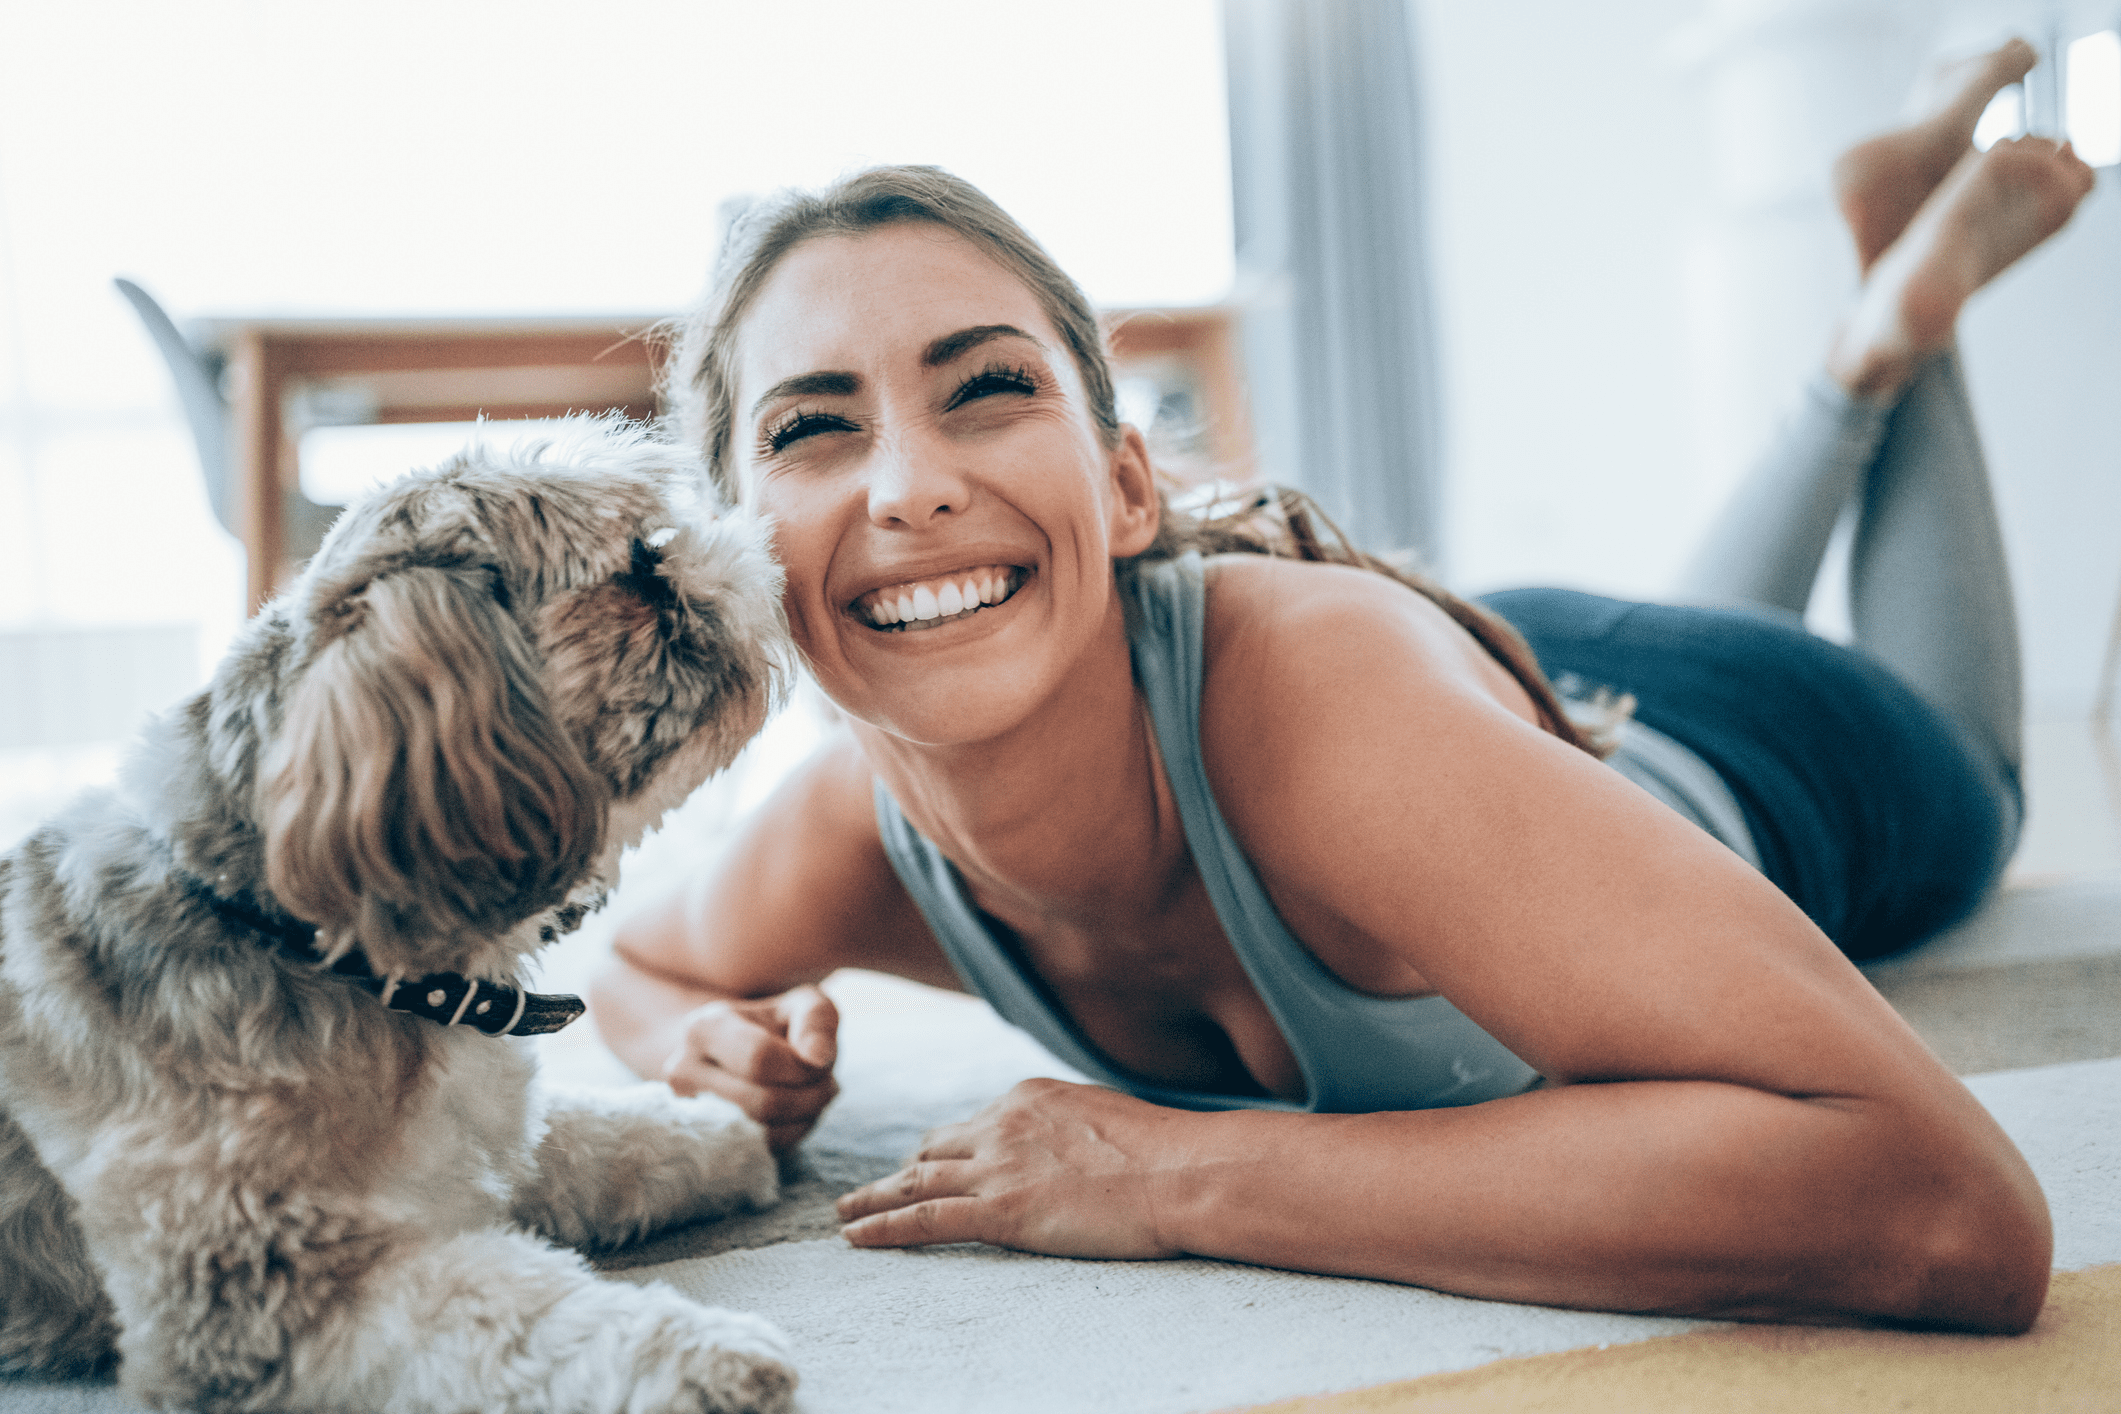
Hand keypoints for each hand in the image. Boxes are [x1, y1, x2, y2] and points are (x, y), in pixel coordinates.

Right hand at [663, 984, 838, 1152]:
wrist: (740, 1052)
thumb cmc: (779, 1027)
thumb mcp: (805, 1006)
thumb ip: (817, 1020)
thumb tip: (817, 1058)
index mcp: (704, 1028)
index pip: (759, 1059)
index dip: (802, 1067)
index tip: (820, 1061)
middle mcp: (683, 1071)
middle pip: (762, 1103)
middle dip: (810, 1097)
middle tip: (826, 1083)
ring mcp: (690, 1112)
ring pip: (762, 1134)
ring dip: (805, 1118)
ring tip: (813, 1095)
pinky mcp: (706, 1141)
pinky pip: (759, 1152)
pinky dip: (792, 1135)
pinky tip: (797, 1112)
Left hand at [835, 1078, 1185, 1258]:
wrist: (1181, 1171)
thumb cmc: (1166, 1153)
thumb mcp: (1106, 1118)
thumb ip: (1069, 1128)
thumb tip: (1067, 1146)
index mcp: (1028, 1097)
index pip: (971, 1126)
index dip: (944, 1150)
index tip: (926, 1164)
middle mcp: (1001, 1124)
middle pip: (932, 1150)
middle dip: (902, 1170)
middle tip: (871, 1190)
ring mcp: (996, 1167)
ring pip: (913, 1182)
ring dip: (872, 1199)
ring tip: (844, 1215)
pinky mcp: (1000, 1211)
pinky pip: (923, 1219)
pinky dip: (883, 1228)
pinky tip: (856, 1237)